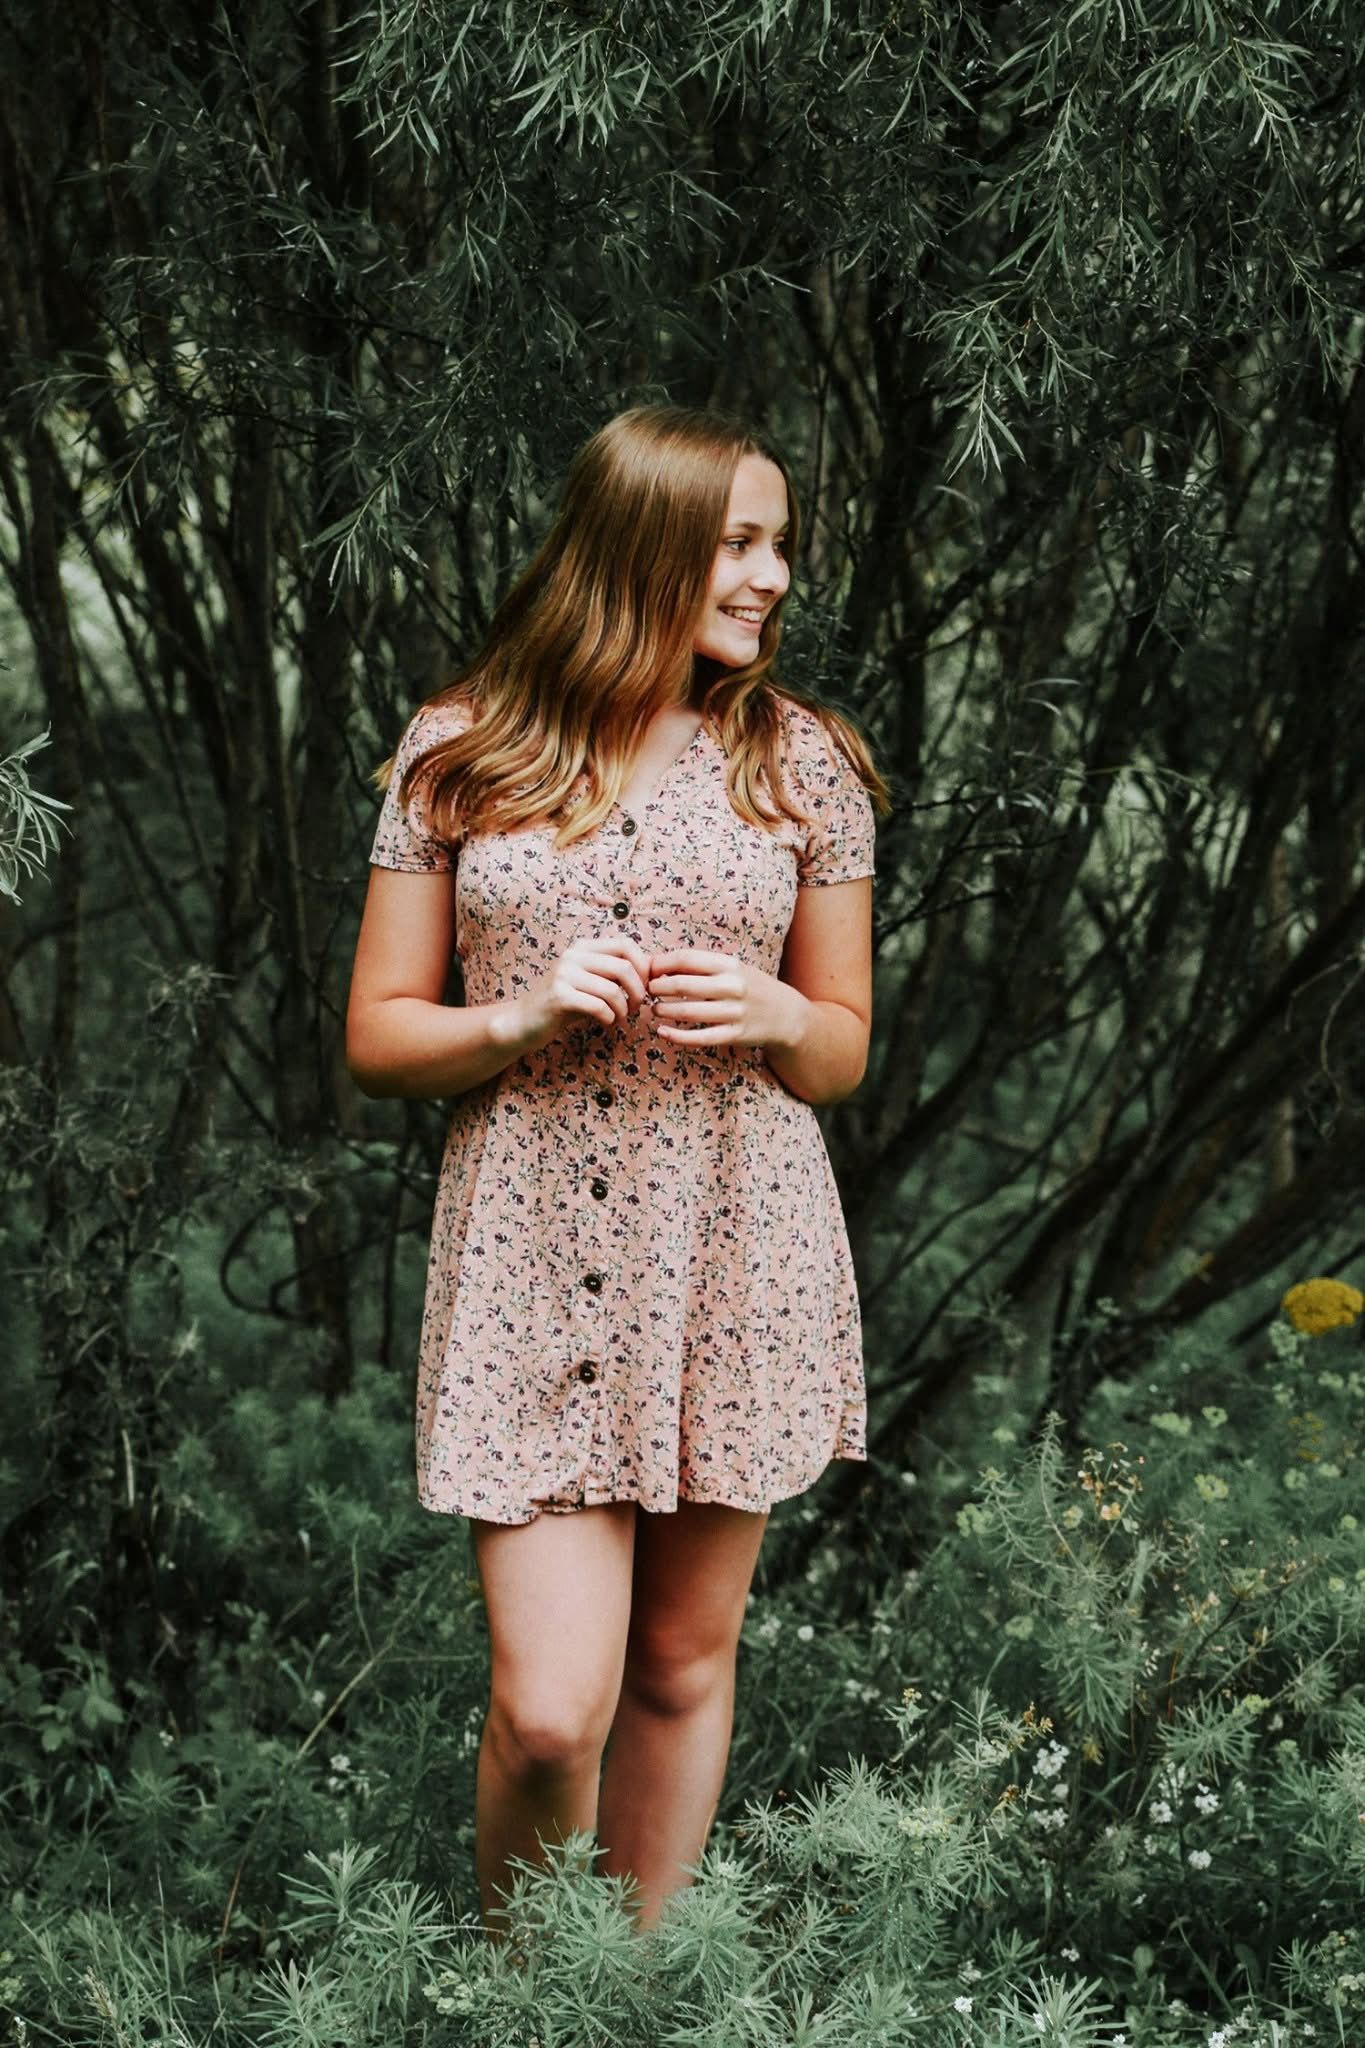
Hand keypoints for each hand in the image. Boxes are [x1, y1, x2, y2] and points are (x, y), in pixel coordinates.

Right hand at [513, 933, 652, 1046]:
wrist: (524, 1021)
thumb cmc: (564, 1004)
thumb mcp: (590, 982)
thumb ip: (614, 974)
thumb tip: (654, 970)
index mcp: (583, 947)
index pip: (626, 944)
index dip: (643, 966)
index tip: (644, 986)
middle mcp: (573, 955)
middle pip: (624, 967)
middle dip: (638, 991)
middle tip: (635, 1007)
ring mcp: (564, 974)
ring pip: (612, 990)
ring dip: (623, 1009)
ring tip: (619, 1017)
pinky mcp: (559, 996)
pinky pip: (599, 1006)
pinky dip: (609, 1018)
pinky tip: (606, 1023)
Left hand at [646, 948, 807, 1050]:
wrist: (785, 1014)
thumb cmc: (750, 987)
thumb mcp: (732, 968)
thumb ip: (700, 965)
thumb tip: (658, 963)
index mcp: (729, 964)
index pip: (685, 958)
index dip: (660, 964)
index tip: (648, 970)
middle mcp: (732, 986)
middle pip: (682, 984)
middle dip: (657, 988)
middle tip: (647, 991)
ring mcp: (734, 1012)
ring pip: (687, 1011)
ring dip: (663, 1010)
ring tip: (654, 1009)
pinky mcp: (734, 1035)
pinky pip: (699, 1037)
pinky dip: (677, 1036)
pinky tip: (663, 1032)